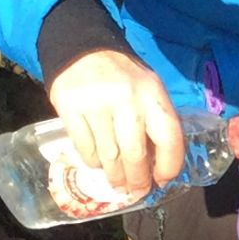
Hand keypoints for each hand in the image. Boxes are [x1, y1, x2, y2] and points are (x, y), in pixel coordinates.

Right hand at [47, 48, 188, 202]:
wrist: (83, 49)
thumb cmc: (123, 76)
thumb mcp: (148, 88)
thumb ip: (154, 121)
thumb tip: (157, 166)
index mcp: (152, 92)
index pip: (169, 137)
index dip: (169, 165)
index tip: (163, 179)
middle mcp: (126, 98)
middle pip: (135, 155)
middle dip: (138, 180)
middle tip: (137, 191)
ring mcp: (95, 103)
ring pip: (108, 157)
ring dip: (115, 176)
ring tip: (118, 184)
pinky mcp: (69, 107)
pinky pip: (84, 148)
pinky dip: (93, 162)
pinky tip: (98, 163)